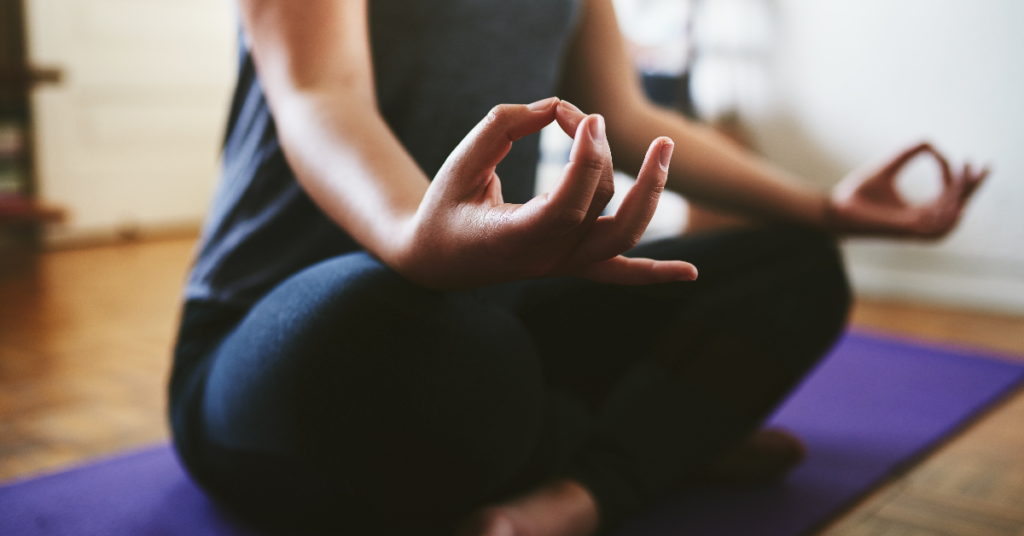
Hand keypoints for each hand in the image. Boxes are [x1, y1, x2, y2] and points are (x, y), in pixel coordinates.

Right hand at [392, 98, 697, 288]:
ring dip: (649, 193)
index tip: (582, 117)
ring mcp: (561, 266)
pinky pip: (618, 274)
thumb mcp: (461, 162)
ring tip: (663, 147)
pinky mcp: (570, 264)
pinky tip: (691, 273)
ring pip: (622, 238)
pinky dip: (654, 273)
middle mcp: (544, 259)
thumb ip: (503, 126)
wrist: (436, 259)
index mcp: (512, 239)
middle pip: (599, 212)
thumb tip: (555, 108)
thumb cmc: (445, 206)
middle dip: (606, 159)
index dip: (584, 160)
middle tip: (596, 119)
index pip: (566, 208)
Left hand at [827, 142, 987, 236]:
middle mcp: (921, 223)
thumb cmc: (857, 192)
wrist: (835, 208)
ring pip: (951, 214)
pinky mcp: (906, 230)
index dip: (962, 179)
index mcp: (920, 212)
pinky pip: (936, 224)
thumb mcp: (888, 166)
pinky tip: (958, 198)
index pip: (950, 198)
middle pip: (958, 206)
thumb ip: (909, 153)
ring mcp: (915, 229)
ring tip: (967, 173)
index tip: (964, 160)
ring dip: (962, 194)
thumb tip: (930, 143)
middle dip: (972, 187)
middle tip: (984, 166)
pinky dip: (949, 211)